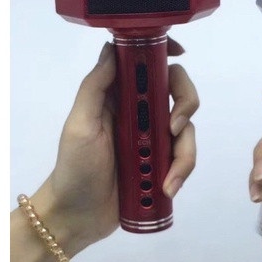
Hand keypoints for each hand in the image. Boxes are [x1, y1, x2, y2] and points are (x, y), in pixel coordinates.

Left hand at [11, 38, 198, 261]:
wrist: (78, 216)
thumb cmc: (75, 166)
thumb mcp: (80, 123)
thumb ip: (96, 85)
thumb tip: (113, 46)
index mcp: (120, 93)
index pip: (147, 62)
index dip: (166, 51)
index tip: (180, 53)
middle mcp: (141, 108)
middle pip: (178, 88)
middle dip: (186, 103)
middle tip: (174, 126)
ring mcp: (154, 134)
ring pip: (187, 126)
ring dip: (184, 151)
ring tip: (168, 177)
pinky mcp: (163, 159)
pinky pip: (184, 155)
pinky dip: (181, 170)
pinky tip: (167, 187)